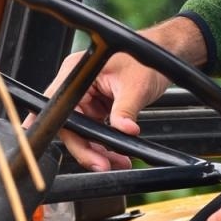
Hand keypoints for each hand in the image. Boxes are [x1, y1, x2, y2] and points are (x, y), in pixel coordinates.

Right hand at [38, 16, 206, 171]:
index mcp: (76, 72)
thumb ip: (126, 109)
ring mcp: (86, 97)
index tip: (79, 151)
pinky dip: (106, 144)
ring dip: (99, 150)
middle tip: (103, 165)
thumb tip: (124, 130)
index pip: (58, 106)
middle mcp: (76, 85)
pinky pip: (96, 130)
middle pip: (70, 125)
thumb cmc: (146, 59)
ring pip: (83, 132)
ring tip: (118, 162)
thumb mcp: (136, 86)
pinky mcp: (97, 106)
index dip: (63, 131)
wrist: (162, 55)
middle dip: (87, 148)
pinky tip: (118, 155)